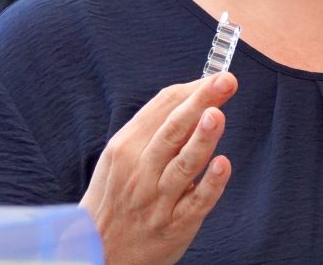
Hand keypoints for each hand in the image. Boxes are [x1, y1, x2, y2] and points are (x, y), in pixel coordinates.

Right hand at [80, 72, 237, 264]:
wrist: (96, 254)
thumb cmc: (115, 198)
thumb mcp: (120, 158)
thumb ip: (154, 127)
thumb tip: (196, 94)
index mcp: (125, 149)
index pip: (162, 110)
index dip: (193, 91)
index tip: (219, 76)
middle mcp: (139, 172)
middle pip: (172, 131)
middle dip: (200, 103)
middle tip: (226, 81)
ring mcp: (157, 200)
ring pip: (183, 164)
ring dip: (201, 139)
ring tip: (217, 114)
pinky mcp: (175, 225)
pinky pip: (196, 202)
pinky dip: (210, 184)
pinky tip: (223, 165)